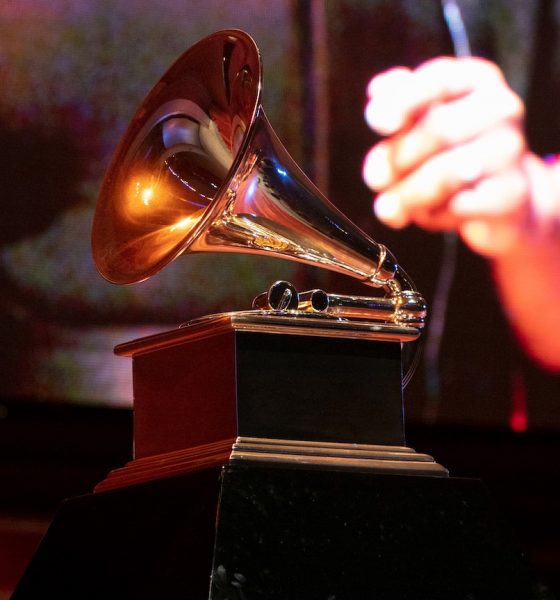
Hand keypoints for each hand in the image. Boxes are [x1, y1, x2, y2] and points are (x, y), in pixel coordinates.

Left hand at [362, 57, 548, 256]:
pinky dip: (433, 216)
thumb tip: (378, 90)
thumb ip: (396, 106)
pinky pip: (458, 207)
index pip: (438, 79)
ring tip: (387, 207)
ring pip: (446, 173)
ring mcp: (511, 151)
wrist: (498, 198)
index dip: (402, 100)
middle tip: (375, 180)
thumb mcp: (420, 123)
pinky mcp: (512, 193)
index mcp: (475, 79)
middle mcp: (501, 108)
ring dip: (407, 194)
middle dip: (396, 159)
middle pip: (437, 130)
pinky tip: (429, 214)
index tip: (376, 122)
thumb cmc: (449, 152)